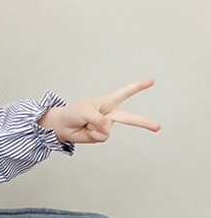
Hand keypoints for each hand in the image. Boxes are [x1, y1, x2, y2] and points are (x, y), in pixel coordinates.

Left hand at [41, 78, 160, 144]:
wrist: (61, 126)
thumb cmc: (72, 113)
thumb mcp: (86, 111)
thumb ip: (99, 120)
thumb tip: (108, 130)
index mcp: (107, 102)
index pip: (125, 92)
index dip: (138, 87)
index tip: (151, 81)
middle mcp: (109, 114)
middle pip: (130, 118)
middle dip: (144, 122)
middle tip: (157, 127)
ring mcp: (105, 126)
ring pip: (108, 130)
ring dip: (95, 128)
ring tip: (85, 124)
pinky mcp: (100, 136)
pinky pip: (101, 137)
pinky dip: (92, 134)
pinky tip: (86, 131)